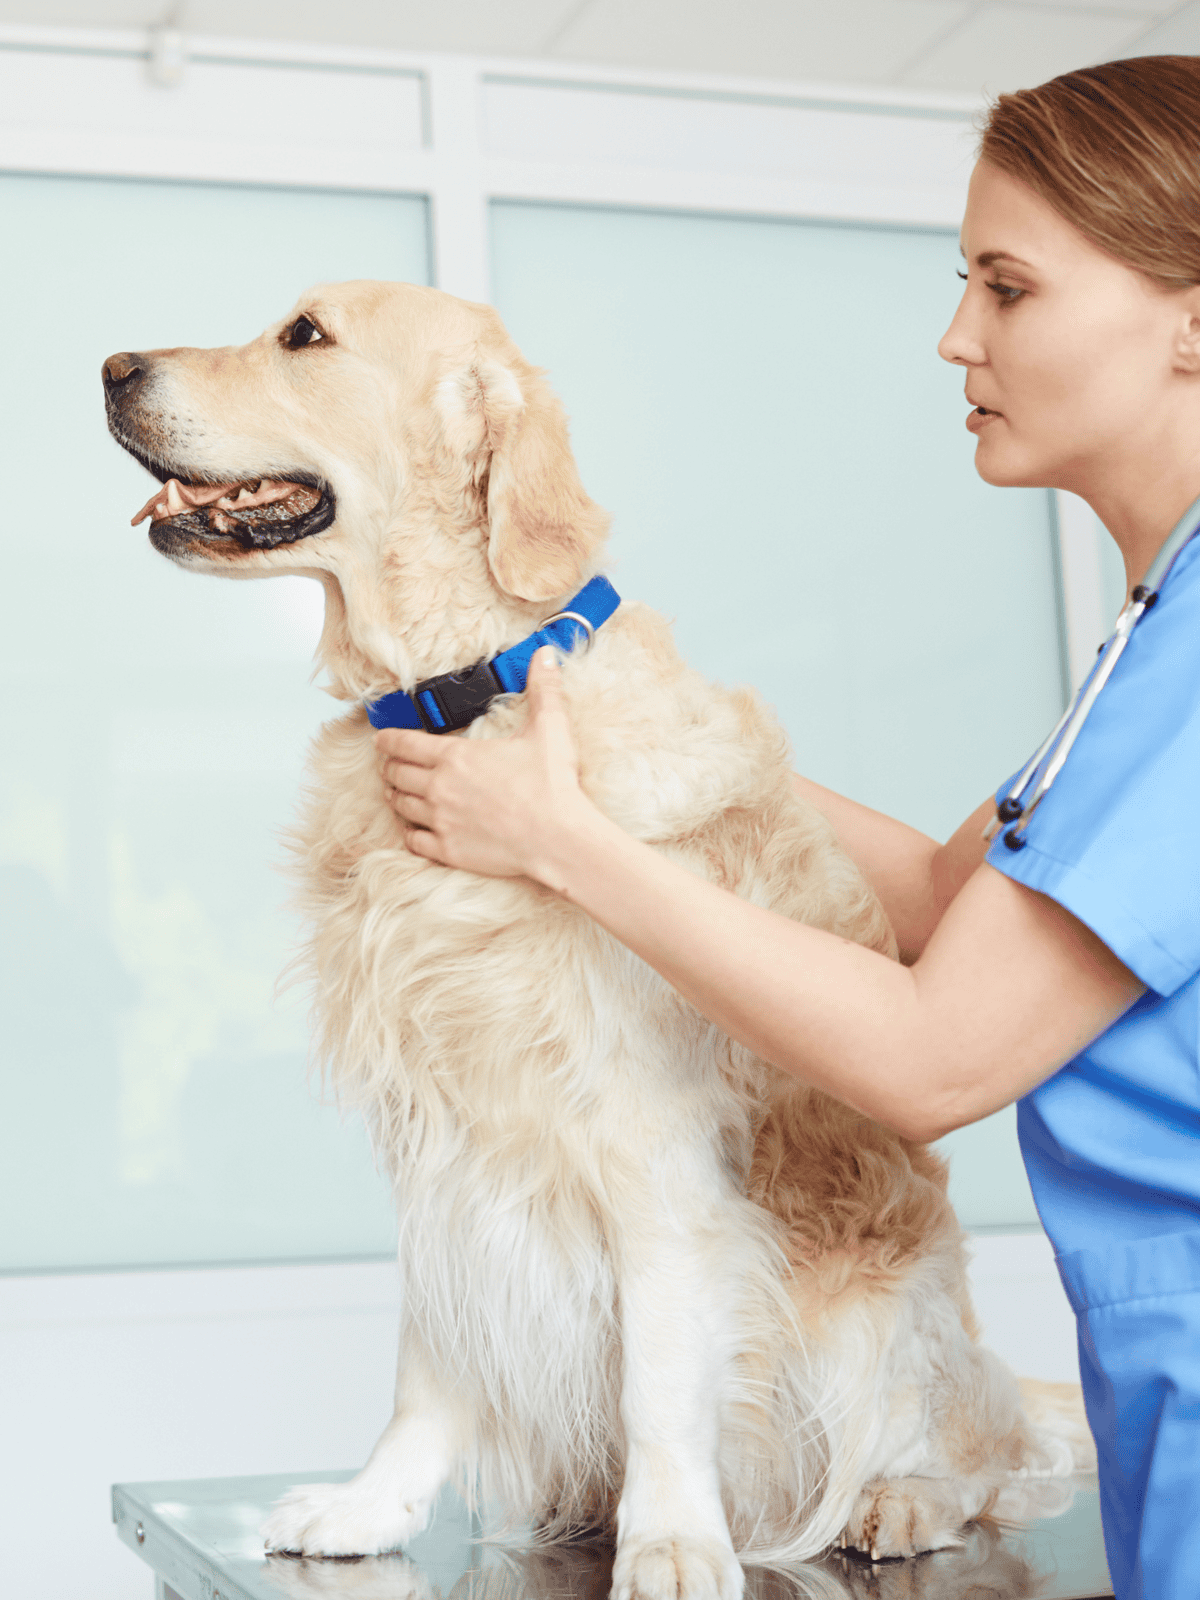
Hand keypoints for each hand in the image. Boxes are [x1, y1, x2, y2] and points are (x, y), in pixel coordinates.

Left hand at [375, 648, 591, 880]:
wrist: (558, 839)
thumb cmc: (553, 786)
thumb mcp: (550, 729)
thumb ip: (544, 689)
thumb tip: (546, 655)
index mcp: (456, 756)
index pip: (405, 743)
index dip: (387, 740)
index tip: (380, 739)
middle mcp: (440, 787)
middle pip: (397, 774)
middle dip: (389, 767)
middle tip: (387, 765)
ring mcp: (441, 820)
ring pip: (401, 806)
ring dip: (395, 796)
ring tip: (395, 793)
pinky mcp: (448, 850)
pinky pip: (413, 841)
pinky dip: (409, 833)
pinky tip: (413, 829)